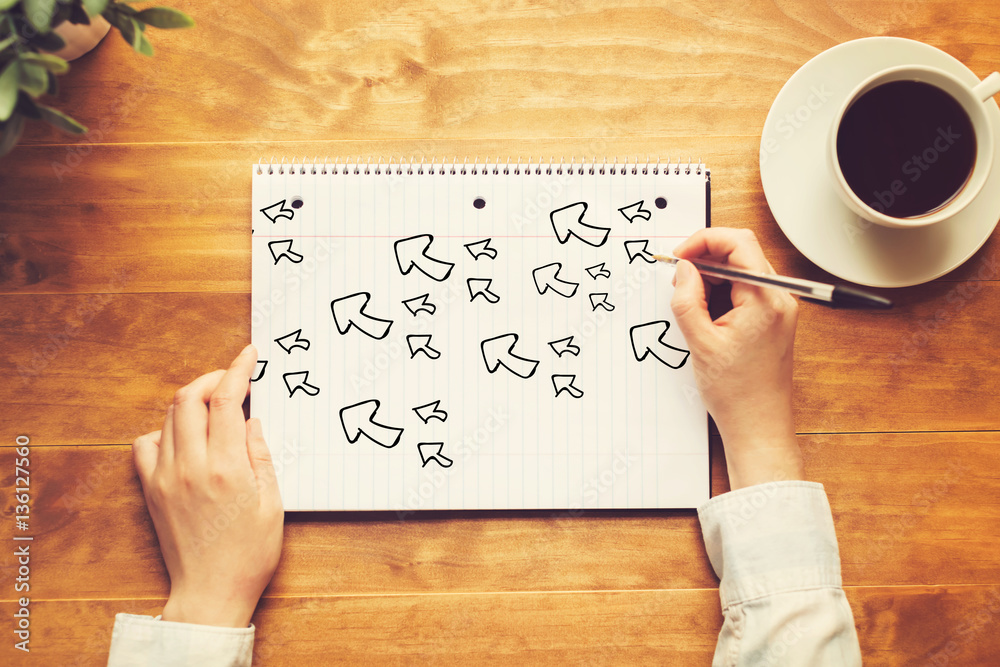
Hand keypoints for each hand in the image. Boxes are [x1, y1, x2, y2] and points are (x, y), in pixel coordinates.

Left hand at [132, 344, 282, 626]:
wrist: (211, 591)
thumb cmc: (249, 554)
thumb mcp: (272, 502)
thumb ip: (261, 456)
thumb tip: (252, 420)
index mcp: (226, 468)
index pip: (225, 400)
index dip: (237, 369)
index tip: (249, 355)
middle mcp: (190, 466)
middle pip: (190, 397)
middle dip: (212, 377)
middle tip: (232, 378)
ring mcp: (165, 477)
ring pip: (169, 416)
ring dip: (191, 400)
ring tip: (214, 406)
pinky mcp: (151, 490)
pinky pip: (146, 444)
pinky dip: (164, 430)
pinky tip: (184, 438)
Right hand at [669, 229, 803, 489]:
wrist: (759, 425)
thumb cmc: (737, 393)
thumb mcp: (700, 342)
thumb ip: (687, 299)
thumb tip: (683, 269)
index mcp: (765, 299)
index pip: (737, 243)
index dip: (703, 241)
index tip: (680, 256)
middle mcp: (779, 298)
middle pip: (742, 252)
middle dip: (706, 258)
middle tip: (678, 278)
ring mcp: (779, 308)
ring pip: (742, 270)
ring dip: (713, 276)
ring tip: (692, 302)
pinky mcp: (773, 319)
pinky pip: (746, 289)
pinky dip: (723, 291)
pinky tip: (706, 314)